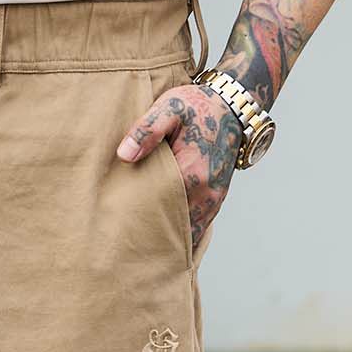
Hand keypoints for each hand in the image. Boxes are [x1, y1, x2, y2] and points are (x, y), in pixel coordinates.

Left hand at [115, 81, 243, 256]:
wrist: (232, 106)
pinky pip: (200, 224)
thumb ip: (146, 130)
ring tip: (143, 245)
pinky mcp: (218, 197)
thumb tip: (124, 155)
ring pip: (190, 229)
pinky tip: (165, 235)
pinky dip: (184, 231)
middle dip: (153, 235)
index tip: (120, 230)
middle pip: (176, 226)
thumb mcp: (169, 107)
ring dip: (171, 236)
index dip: (140, 220)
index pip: (161, 209)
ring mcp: (215, 197)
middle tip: (126, 245)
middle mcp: (207, 191)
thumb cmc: (197, 106)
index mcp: (191, 173)